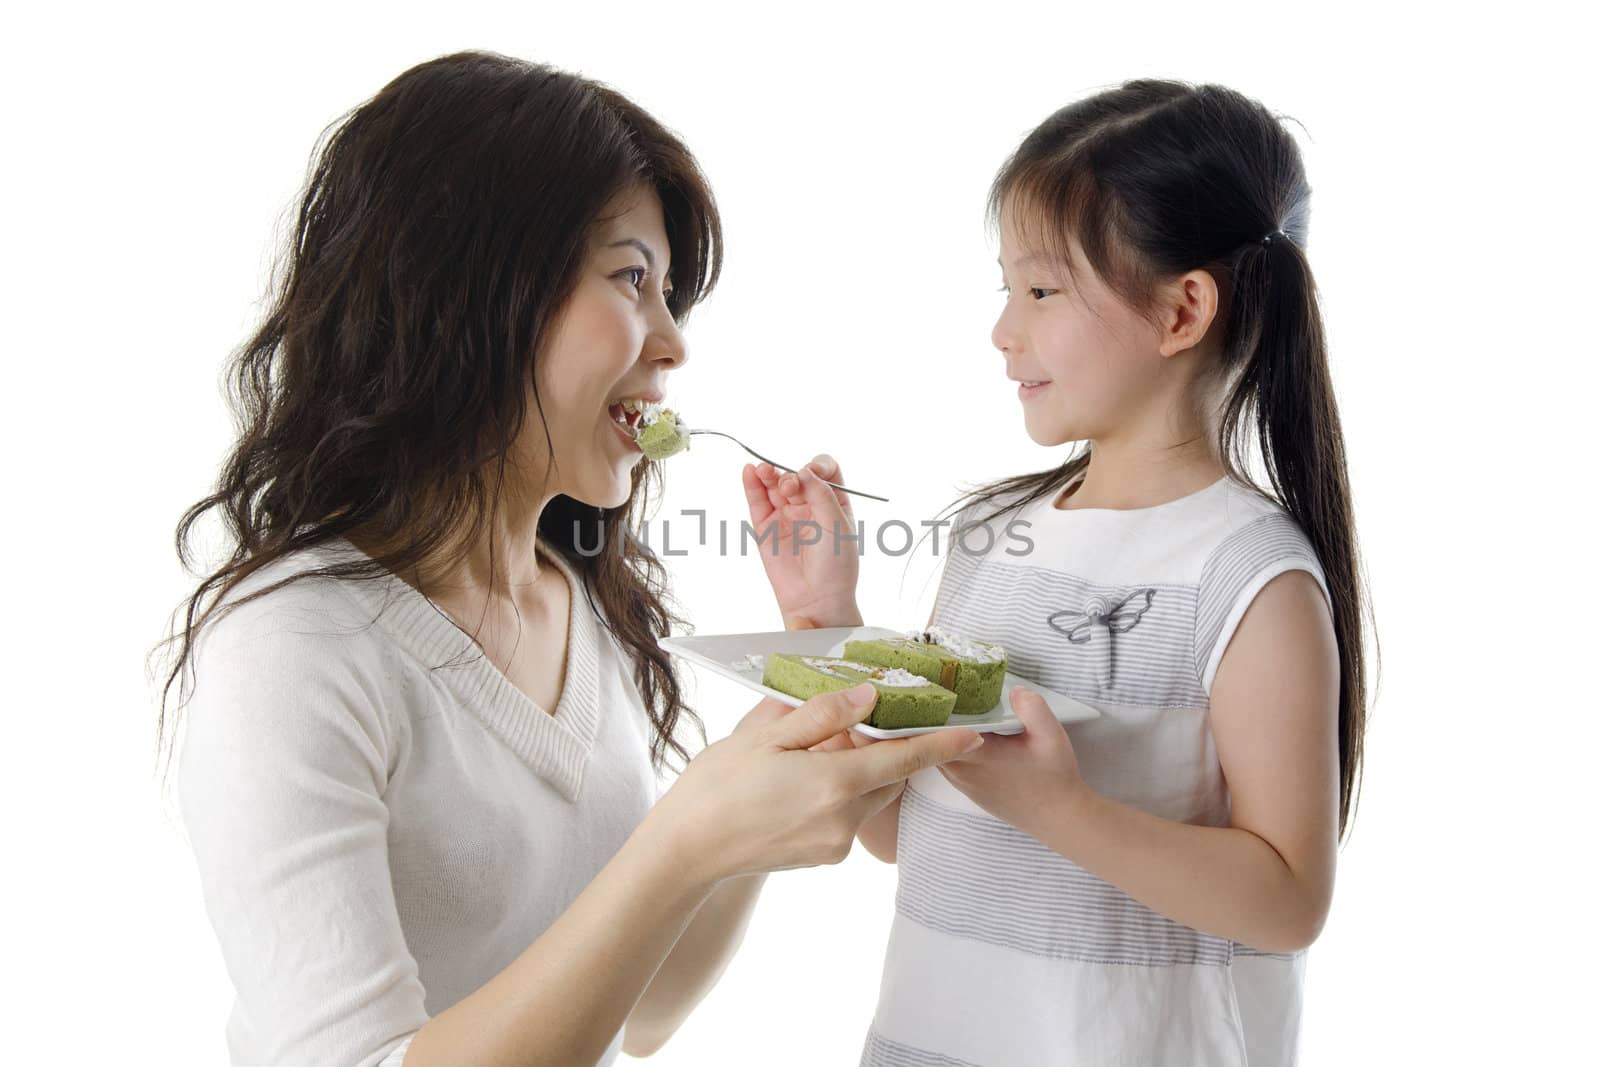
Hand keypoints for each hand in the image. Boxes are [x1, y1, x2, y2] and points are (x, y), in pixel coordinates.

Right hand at [655, 684, 983, 883]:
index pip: (904, 759)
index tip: (973, 732)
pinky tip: (799, 779)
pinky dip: (841, 792)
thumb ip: (823, 714)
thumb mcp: (764, 735)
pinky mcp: (823, 856)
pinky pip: (848, 816)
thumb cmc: (715, 787)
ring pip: (869, 796)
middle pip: (889, 777)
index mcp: (833, 784)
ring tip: (813, 749)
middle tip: (857, 720)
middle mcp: (843, 820)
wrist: (685, 852)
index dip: (941, 745)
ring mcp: (835, 844)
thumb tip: (869, 695)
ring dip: (860, 770)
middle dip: (886, 748)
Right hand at [741, 454, 860, 628]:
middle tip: (790, 489)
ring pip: (774, 485)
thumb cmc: (836, 567)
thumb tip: (804, 471)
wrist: (817, 599)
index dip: (818, 466)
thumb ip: (822, 496)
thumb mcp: (838, 526)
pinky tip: (749, 471)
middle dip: (791, 477)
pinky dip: (752, 484)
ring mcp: (786, 515)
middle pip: (796, 476)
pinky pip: (757, 501)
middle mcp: (809, 505)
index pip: (825, 470)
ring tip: (763, 470)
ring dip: (769, 473)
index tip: (811, 472)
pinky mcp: (766, 527)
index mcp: (833, 501)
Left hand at [937, 686, 1093, 837]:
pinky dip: (953, 747)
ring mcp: (963, 783)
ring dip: (944, 733)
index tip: (939, 689)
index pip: (939, 728)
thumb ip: (1031, 706)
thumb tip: (1013, 690)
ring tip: (954, 710)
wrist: (1057, 817)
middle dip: (936, 716)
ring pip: (940, 751)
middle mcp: (963, 771)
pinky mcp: (969, 789)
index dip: (935, 707)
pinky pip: (950, 763)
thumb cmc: (1054, 778)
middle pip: (933, 738)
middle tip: (943, 694)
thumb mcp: (1050, 735)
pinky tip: (969, 735)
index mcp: (978, 754)